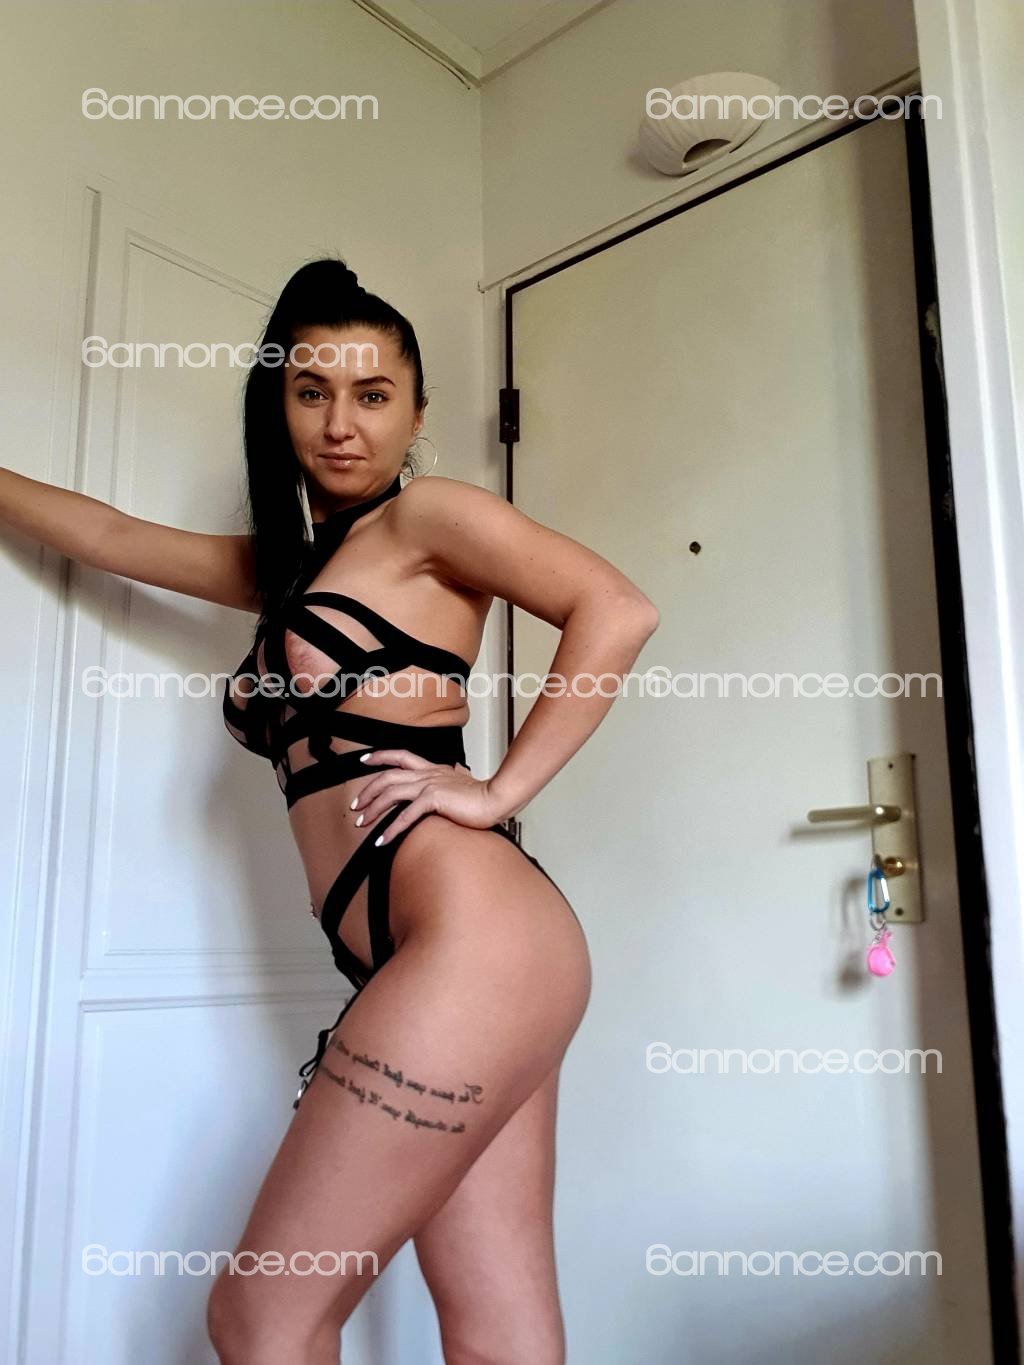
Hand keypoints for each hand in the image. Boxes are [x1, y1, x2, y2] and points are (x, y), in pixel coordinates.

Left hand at [352, 750, 505, 844]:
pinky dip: (391, 829)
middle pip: (388, 776)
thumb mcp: (465, 780)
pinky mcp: (434, 800)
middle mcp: (428, 774)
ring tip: (362, 823)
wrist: (497, 799)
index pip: (401, 756)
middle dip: (368, 790)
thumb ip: (457, 774)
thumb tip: (458, 769)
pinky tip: (382, 840)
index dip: (380, 756)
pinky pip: (405, 815)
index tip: (364, 760)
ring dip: (373, 809)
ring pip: (391, 793)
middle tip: (356, 806)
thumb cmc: (484, 795)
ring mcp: (430, 785)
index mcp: (434, 768)